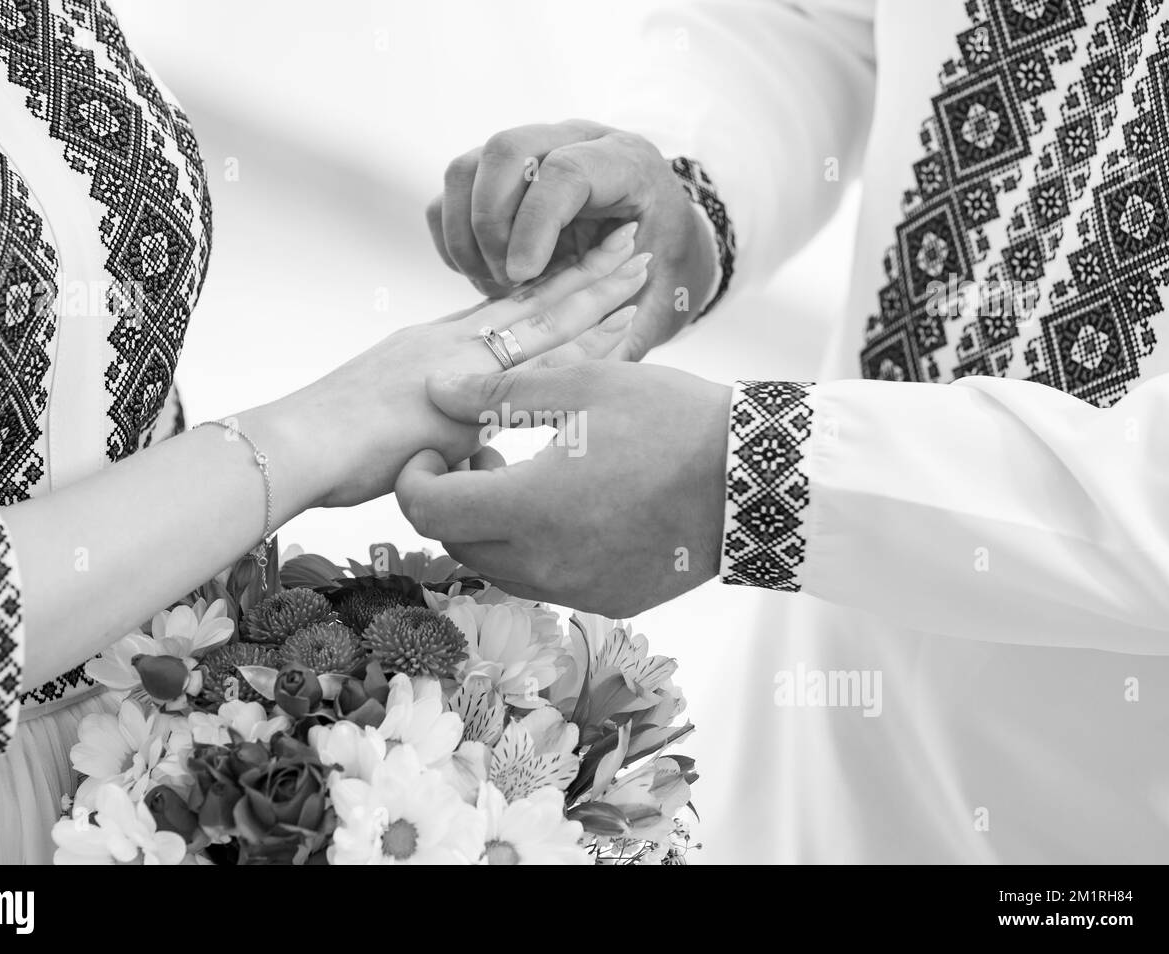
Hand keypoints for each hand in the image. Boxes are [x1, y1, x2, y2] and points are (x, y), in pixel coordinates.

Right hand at [279, 222, 650, 508]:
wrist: (295, 448)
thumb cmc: (328, 445)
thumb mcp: (393, 420)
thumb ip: (437, 422)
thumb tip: (472, 445)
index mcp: (437, 345)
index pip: (507, 308)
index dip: (550, 283)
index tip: (589, 263)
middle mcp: (454, 342)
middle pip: (535, 298)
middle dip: (587, 270)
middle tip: (634, 237)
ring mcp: (461, 361)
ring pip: (547, 321)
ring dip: (600, 296)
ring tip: (644, 267)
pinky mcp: (466, 392)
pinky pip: (543, 368)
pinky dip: (585, 352)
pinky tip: (624, 337)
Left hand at [393, 362, 731, 616]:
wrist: (754, 478)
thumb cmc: (670, 420)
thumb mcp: (582, 386)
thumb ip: (497, 394)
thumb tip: (434, 389)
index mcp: (530, 508)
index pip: (429, 510)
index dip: (414, 478)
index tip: (432, 449)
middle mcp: (547, 563)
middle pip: (457, 543)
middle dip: (448, 500)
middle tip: (477, 455)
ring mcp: (579, 589)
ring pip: (497, 568)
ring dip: (488, 528)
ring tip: (519, 480)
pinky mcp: (609, 601)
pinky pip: (544, 582)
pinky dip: (531, 550)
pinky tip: (562, 510)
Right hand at [427, 120, 716, 359]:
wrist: (662, 241)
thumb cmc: (666, 273)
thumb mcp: (661, 301)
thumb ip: (634, 332)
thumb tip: (599, 373)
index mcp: (625, 163)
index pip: (566, 170)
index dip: (535, 224)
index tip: (522, 277)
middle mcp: (574, 140)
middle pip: (505, 152)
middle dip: (491, 226)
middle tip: (508, 285)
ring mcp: (530, 151)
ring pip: (466, 169)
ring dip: (466, 235)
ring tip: (495, 287)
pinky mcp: (497, 174)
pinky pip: (451, 193)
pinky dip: (453, 238)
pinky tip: (482, 277)